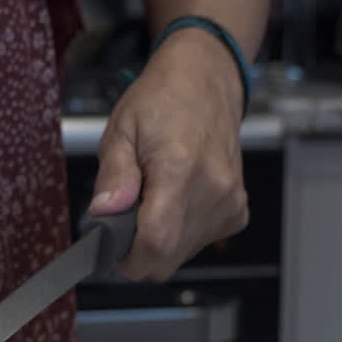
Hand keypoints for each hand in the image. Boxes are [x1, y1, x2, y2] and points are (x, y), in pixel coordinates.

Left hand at [87, 28, 249, 280]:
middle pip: (166, 259)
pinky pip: (200, 242)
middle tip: (124, 220)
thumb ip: (114, 176)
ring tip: (151, 200)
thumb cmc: (161, 101)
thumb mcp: (121, 130)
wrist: (206, 82)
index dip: (126, 258)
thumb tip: (104, 214)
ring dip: (159, 240)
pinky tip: (174, 201)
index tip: (109, 248)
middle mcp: (212, 191)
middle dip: (137, 252)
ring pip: (181, 254)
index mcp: (179, 170)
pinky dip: (180, 233)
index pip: (155, 244)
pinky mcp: (237, 210)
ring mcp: (229, 203)